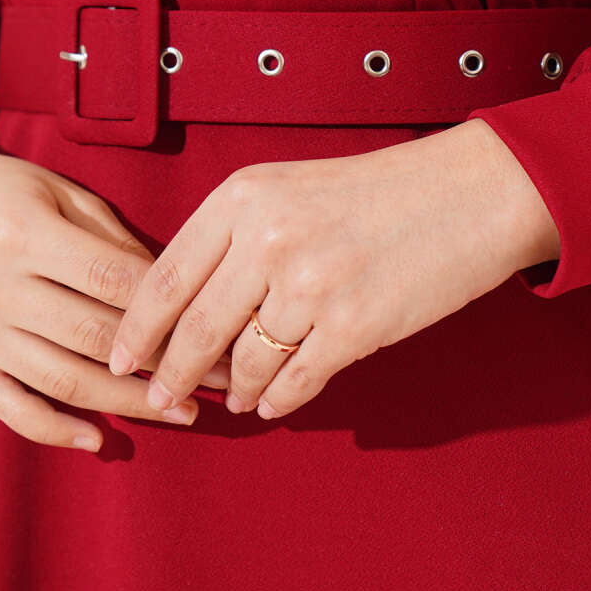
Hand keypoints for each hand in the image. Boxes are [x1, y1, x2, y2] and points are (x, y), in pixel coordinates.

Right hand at [0, 120, 230, 450]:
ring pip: (63, 380)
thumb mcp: (58, 192)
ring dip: (129, 404)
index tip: (216, 326)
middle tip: (218, 379)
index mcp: (24, 233)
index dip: (169, 307)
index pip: (112, 279)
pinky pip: (12, 409)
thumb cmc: (3, 192)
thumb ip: (111, 237)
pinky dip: (57, 431)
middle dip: (165, 362)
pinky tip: (101, 438)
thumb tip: (168, 289)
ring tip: (182, 412)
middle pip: (95, 336)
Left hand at [108, 118, 560, 420]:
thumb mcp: (291, 188)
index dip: (137, 326)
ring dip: (233, 389)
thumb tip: (192, 310)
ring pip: (245, 362)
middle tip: (159, 396)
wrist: (468, 193)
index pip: (166, 274)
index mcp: (244, 197)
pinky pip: (295, 381)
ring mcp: (311, 285)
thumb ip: (236, 237)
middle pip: (196, 327)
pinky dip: (278, 398)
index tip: (121, 357)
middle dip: (173, 372)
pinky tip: (272, 402)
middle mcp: (268, 239)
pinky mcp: (353, 327)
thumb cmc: (378, 191)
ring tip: (232, 399)